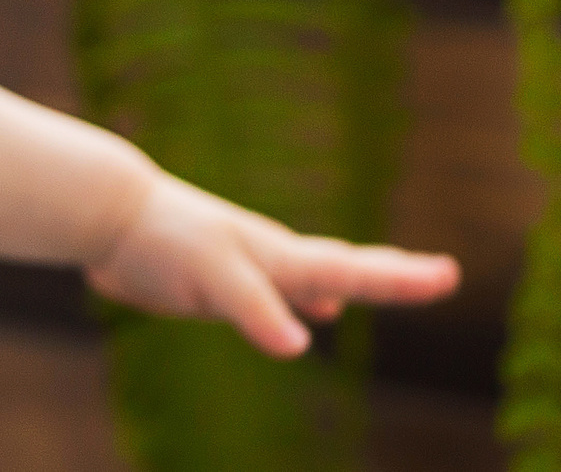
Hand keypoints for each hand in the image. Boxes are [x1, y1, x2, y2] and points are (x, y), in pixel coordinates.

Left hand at [87, 172, 460, 357]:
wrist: (110, 214)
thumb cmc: (163, 238)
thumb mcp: (213, 277)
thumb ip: (256, 311)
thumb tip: (302, 345)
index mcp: (280, 258)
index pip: (354, 271)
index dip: (401, 279)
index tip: (450, 274)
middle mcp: (273, 259)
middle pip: (345, 268)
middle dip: (393, 275)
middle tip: (443, 274)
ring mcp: (249, 268)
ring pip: (315, 277)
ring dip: (354, 283)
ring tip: (385, 285)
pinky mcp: (221, 283)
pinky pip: (279, 295)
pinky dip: (306, 300)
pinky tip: (313, 311)